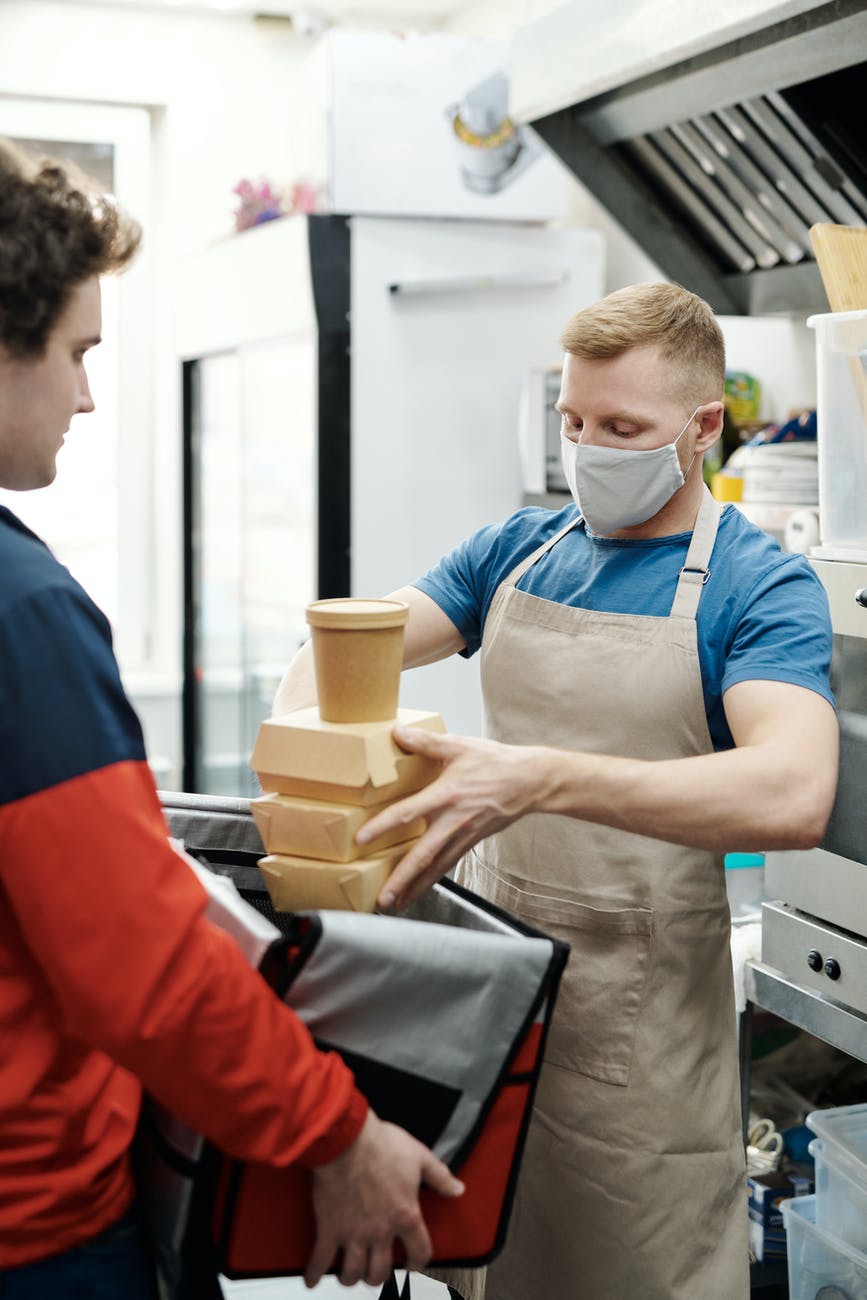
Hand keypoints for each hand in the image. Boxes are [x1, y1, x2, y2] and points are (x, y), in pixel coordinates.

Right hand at [306, 1111, 463, 1287]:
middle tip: (376, 1270)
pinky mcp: (328, 1228)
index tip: (412, 1265)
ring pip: (353, 1272)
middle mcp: (380, 1232)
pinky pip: (320, 1260)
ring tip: (350, 1273)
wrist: (347, 1139)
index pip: (419, 1252)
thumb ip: (440, 1177)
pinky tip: (311, 1280)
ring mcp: (353, 1233)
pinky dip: (314, 1274)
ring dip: (352, 1277)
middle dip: (379, 1276)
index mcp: (406, 1216)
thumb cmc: (382, 1144)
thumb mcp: (419, 1157)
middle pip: (381, 1272)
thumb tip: (458, 1189)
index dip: (417, 1263)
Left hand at [357, 725, 549, 909]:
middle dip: (401, 879)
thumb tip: (397, 732)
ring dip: (415, 887)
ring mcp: (463, 835)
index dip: (383, 826)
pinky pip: (448, 864)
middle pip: (422, 855)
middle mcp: (453, 821)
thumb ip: (426, 741)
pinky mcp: (471, 841)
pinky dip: (432, 879)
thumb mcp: (460, 746)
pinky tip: (420, 888)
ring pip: (435, 867)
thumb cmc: (496, 763)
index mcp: (446, 795)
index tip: (361, 840)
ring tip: (395, 904)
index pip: (408, 813)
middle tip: (382, 899)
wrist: (530, 781)